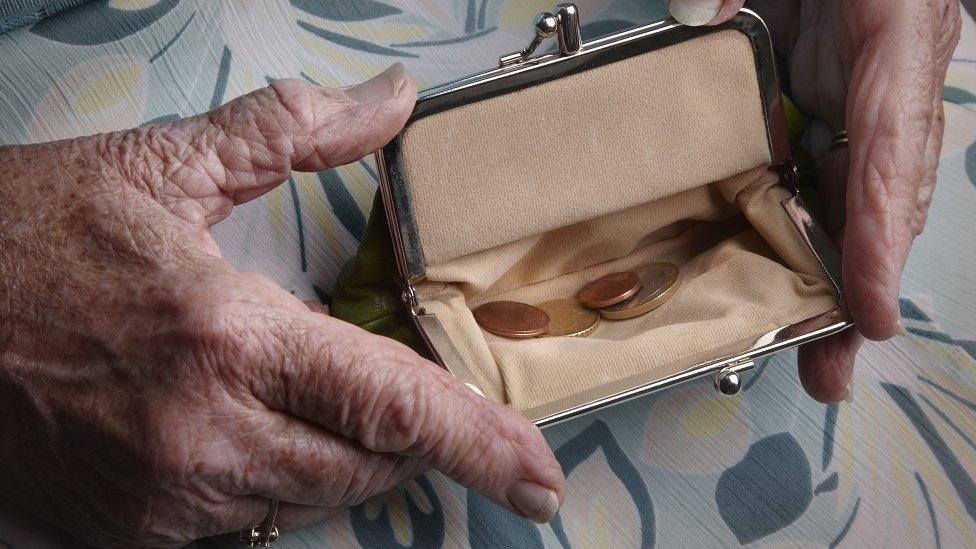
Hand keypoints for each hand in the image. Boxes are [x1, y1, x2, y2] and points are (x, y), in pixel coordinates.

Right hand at [0, 63, 563, 546]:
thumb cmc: (24, 235)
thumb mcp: (162, 167)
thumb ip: (293, 133)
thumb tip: (390, 101)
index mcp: (224, 337)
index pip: (391, 404)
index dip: (480, 443)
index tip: (539, 475)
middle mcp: (200, 433)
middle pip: (368, 467)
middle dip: (408, 438)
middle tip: (405, 391)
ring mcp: (162, 494)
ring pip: (312, 499)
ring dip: (344, 456)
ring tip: (318, 396)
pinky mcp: (128, 528)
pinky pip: (246, 521)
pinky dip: (276, 477)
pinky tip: (246, 425)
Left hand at [667, 0, 961, 401]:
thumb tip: (695, 16)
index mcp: (893, 39)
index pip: (891, 152)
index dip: (879, 239)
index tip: (869, 312)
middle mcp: (882, 85)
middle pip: (878, 202)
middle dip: (857, 291)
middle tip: (830, 370)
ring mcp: (853, 102)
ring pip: (850, 204)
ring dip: (831, 280)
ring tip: (812, 355)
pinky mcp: (820, 107)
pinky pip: (818, 181)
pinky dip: (803, 236)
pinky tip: (778, 282)